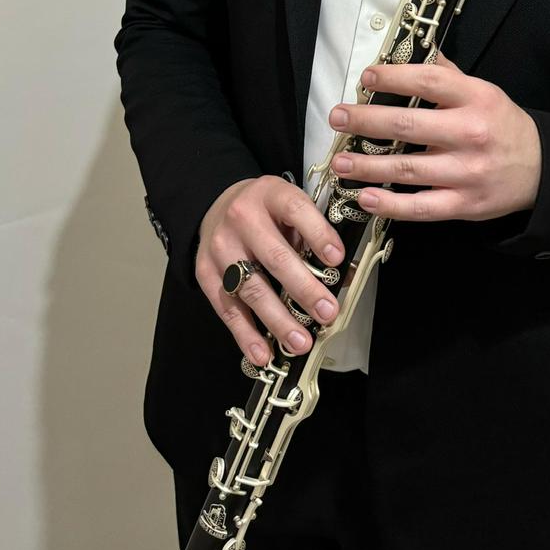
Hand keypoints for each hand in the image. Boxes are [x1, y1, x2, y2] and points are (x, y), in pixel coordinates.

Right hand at [196, 176, 345, 366]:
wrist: (216, 205)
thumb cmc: (265, 211)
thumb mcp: (290, 205)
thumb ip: (314, 233)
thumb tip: (343, 273)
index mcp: (271, 195)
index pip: (296, 211)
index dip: (318, 234)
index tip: (337, 259)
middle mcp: (242, 219)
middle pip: (275, 257)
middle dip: (304, 289)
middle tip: (327, 312)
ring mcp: (221, 248)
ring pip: (252, 289)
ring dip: (279, 321)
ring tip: (301, 342)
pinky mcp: (206, 274)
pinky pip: (228, 309)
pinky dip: (246, 335)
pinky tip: (263, 354)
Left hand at [327, 51, 540, 223]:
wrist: (541, 170)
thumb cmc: (503, 126)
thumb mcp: (484, 91)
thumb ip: (448, 75)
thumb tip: (413, 51)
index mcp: (476, 98)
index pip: (428, 82)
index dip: (393, 78)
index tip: (366, 78)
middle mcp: (470, 134)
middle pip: (408, 125)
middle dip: (365, 121)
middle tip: (337, 118)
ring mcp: (467, 172)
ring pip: (408, 169)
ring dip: (367, 166)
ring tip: (340, 162)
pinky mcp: (464, 205)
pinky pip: (421, 207)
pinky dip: (391, 205)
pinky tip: (365, 198)